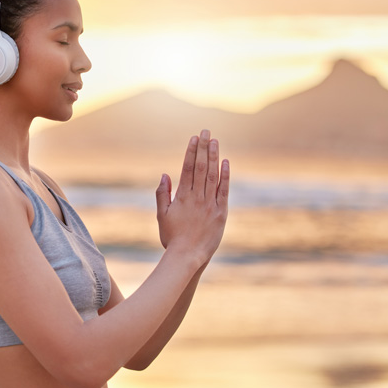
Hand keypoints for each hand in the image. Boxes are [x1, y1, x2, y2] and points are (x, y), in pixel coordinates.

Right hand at [155, 130, 229, 266]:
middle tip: (206, 131)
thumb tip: (165, 174)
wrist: (188, 256)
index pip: (188, 168)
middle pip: (201, 167)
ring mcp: (210, 204)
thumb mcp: (161, 215)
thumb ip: (162, 194)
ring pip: (213, 175)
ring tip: (215, 141)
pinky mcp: (221, 212)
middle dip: (203, 147)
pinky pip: (224, 190)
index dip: (191, 151)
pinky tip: (226, 162)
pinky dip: (225, 175)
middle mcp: (197, 197)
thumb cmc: (172, 237)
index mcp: (182, 196)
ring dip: (214, 156)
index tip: (194, 138)